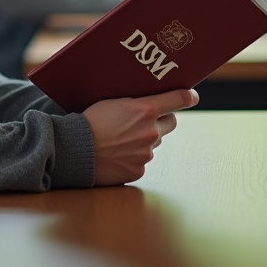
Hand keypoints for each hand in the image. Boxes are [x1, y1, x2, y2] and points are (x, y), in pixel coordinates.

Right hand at [83, 88, 198, 185]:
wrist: (74, 149)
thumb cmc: (90, 121)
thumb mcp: (113, 102)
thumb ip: (136, 103)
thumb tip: (149, 102)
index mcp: (145, 110)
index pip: (178, 99)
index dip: (188, 96)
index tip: (192, 96)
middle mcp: (151, 132)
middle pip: (171, 122)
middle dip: (163, 119)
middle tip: (148, 118)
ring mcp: (146, 153)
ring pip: (154, 142)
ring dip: (144, 140)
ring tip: (121, 138)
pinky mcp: (138, 170)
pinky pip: (142, 161)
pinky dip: (133, 157)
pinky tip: (116, 154)